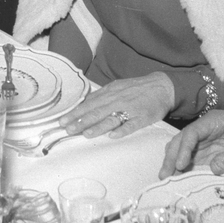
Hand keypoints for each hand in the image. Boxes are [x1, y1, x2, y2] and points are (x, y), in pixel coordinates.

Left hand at [59, 73, 175, 139]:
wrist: (161, 86)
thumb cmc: (136, 88)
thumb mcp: (116, 88)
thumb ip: (101, 96)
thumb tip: (85, 103)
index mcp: (110, 93)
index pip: (89, 104)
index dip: (75, 113)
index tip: (62, 121)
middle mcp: (117, 100)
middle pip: (96, 112)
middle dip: (81, 121)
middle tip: (67, 129)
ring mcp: (130, 109)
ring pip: (111, 118)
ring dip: (98, 126)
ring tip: (85, 134)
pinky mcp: (142, 117)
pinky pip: (131, 124)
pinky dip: (122, 130)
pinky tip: (113, 136)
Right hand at [159, 111, 223, 177]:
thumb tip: (213, 169)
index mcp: (213, 121)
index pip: (192, 132)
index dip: (184, 148)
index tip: (181, 165)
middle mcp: (203, 129)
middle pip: (180, 140)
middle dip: (171, 157)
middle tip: (164, 175)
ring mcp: (201, 141)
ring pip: (179, 148)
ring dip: (172, 163)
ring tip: (166, 179)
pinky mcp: (202, 153)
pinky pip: (187, 160)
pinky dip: (180, 169)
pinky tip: (176, 179)